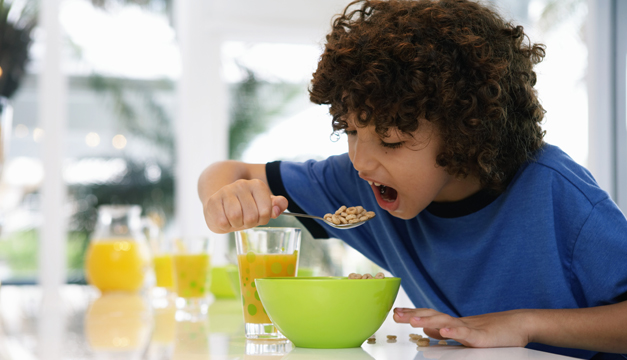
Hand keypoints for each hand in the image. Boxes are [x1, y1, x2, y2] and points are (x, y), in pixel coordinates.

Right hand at [203, 179, 287, 232]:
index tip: (258, 215)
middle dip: (249, 223)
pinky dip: (225, 226)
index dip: (263, 219)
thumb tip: (278, 208)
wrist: (220, 204)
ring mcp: (226, 191)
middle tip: (244, 218)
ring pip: (236, 217)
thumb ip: (276, 206)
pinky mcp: (212, 201)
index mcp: (257, 185)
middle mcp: (242, 184)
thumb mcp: (262, 206)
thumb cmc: (244, 208)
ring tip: (235, 219)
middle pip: (252, 216)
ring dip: (236, 224)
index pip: (266, 211)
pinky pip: (222, 222)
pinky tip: (224, 218)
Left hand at [393, 307, 530, 347]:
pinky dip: (454, 331)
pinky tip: (443, 330)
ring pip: (446, 322)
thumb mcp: (465, 332)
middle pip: (433, 316)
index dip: (413, 313)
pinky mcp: (482, 338)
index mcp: (453, 323)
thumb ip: (445, 330)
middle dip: (413, 315)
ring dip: (428, 320)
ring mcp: (470, 329)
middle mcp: (459, 323)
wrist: (520, 325)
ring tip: (412, 320)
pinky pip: (466, 334)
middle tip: (396, 314)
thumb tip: (426, 329)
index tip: (396, 312)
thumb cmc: (495, 331)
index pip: (429, 316)